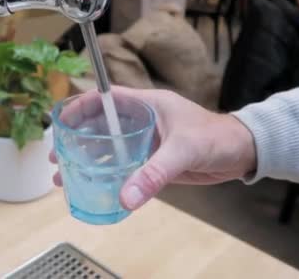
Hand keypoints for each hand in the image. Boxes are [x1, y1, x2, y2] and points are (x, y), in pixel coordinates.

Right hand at [50, 87, 255, 210]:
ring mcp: (145, 142)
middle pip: (100, 126)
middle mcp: (141, 121)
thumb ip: (155, 173)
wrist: (240, 153)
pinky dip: (108, 175)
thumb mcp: (183, 150)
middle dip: (77, 140)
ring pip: (109, 149)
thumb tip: (126, 198)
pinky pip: (124, 167)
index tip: (61, 123)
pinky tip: (93, 187)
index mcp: (146, 104)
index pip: (104, 99)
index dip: (80, 107)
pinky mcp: (152, 161)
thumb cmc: (215, 138)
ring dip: (88, 160)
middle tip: (58, 157)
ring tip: (65, 176)